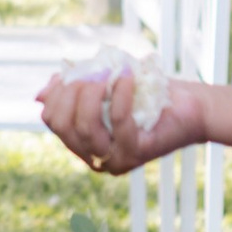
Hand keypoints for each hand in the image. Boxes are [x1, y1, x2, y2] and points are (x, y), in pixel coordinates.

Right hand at [39, 65, 199, 172]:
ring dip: (93, 93)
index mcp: (83, 142)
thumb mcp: (104, 87)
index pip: (51, 120)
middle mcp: (95, 157)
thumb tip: (39, 96)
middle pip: (63, 125)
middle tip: (93, 72)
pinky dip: (119, 95)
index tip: (73, 72)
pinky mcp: (137, 154)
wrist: (191, 107)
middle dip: (72, 92)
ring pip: (85, 128)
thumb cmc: (147, 95)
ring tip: (108, 74)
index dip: (56, 93)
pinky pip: (118, 122)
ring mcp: (116, 160)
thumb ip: (73, 90)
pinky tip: (126, 77)